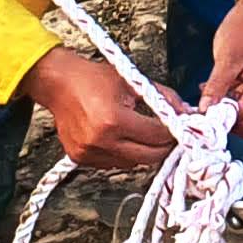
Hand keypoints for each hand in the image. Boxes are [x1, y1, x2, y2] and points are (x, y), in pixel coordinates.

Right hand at [21, 49, 177, 170]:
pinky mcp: (80, 158)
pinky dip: (123, 154)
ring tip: (145, 135)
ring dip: (143, 152)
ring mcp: (89, 152)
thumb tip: (184, 110)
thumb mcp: (131, 80)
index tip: (180, 127)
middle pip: (148, 157)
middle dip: (163, 147)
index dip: (173, 132)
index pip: (156, 135)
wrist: (58, 83)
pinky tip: (123, 139)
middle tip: (169, 136)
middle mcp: (101, 140)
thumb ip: (161, 97)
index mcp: (114, 120)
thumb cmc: (92, 78)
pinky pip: (112, 164)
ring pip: (132, 163)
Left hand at [200, 0, 242, 136]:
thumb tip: (205, 111)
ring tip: (211, 98)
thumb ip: (217, 86)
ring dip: (229, 115)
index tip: (203, 114)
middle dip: (231, 124)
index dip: (225, 117)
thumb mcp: (227, 57)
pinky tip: (216, 92)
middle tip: (210, 111)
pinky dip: (230, 106)